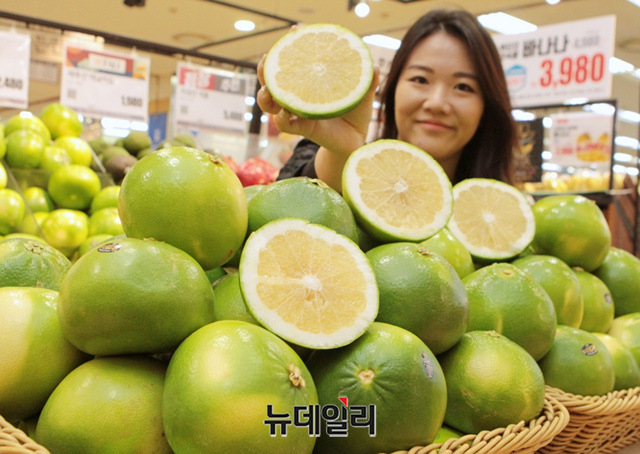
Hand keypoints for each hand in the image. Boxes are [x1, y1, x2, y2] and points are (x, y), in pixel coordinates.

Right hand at [256, 53, 380, 156]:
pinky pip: (285, 124)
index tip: (294, 30)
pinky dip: (282, 118)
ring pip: (270, 105)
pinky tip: (285, 112)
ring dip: (265, 96)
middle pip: (272, 81)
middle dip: (265, 70)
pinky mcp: (303, 129)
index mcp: (310, 84)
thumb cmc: (355, 113)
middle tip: (267, 59)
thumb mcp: (362, 94)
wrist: (356, 139)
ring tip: (268, 90)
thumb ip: (367, 81)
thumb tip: (373, 67)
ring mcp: (298, 113)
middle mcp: (299, 97)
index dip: (290, 46)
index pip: (293, 63)